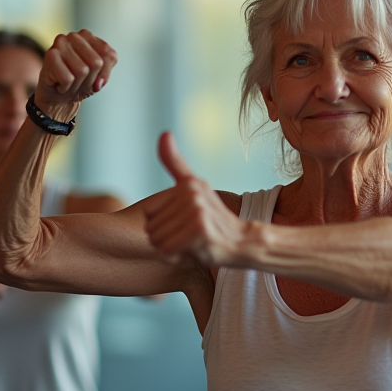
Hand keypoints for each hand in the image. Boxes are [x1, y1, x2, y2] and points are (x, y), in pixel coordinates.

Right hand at [35, 30, 118, 112]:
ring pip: (82, 71)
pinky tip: (59, 83)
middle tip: (78, 80)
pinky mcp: (50, 54)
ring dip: (77, 84)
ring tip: (68, 82)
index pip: (109, 55)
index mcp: (89, 37)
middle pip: (96, 63)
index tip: (93, 76)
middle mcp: (74, 36)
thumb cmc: (79, 82)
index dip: (104, 73)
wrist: (56, 96)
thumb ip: (104, 74)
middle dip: (89, 79)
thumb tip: (98, 83)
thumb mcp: (99, 78)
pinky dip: (65, 87)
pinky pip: (68, 79)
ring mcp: (61, 43)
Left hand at [143, 132, 242, 267]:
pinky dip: (177, 257)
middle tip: (189, 237)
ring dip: (172, 250)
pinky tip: (194, 252)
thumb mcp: (193, 188)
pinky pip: (167, 250)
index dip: (163, 226)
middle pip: (151, 229)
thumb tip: (164, 133)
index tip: (184, 224)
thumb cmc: (214, 219)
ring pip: (157, 241)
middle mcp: (192, 194)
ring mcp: (197, 211)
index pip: (148, 214)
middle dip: (166, 239)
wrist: (243, 243)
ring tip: (192, 244)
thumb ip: (175, 162)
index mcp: (187, 184)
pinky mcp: (199, 231)